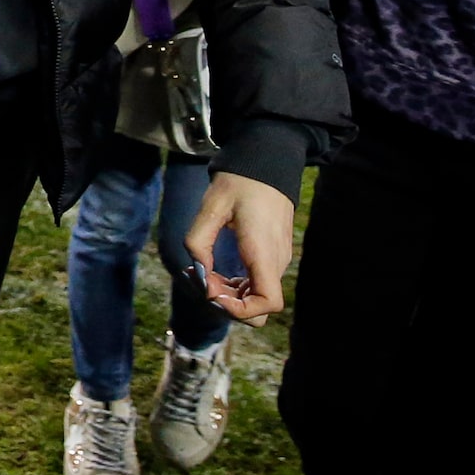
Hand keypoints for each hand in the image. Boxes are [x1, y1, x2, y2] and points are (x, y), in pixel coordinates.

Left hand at [187, 170, 295, 322]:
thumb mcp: (211, 206)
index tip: (211, 290)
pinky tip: (212, 268)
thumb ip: (198, 240)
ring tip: (200, 271)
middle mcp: (275, 262)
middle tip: (199, 277)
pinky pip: (256, 283)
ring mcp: (276, 260)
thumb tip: (198, 271)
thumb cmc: (239, 183)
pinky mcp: (272, 255)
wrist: (265, 165)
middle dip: (226, 303)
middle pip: (259, 308)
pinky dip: (234, 284)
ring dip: (227, 294)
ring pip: (255, 297)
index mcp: (263, 252)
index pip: (268, 304)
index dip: (239, 310)